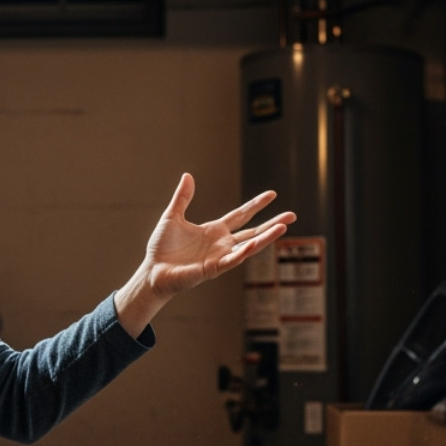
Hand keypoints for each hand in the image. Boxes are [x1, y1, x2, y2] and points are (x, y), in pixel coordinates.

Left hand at [145, 173, 295, 295]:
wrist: (153, 270)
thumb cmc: (162, 248)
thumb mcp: (172, 216)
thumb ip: (183, 198)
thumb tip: (188, 176)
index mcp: (215, 230)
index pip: (241, 215)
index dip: (256, 205)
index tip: (272, 194)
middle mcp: (222, 243)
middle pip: (253, 231)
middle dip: (272, 223)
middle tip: (292, 215)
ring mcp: (220, 256)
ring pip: (249, 245)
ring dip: (267, 237)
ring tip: (284, 227)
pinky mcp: (213, 268)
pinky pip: (233, 259)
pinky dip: (245, 252)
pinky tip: (257, 243)